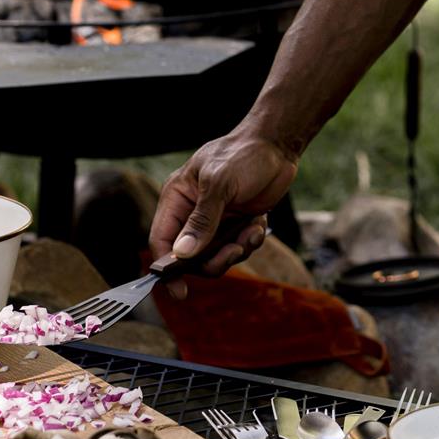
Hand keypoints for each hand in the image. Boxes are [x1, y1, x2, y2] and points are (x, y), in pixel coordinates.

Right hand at [149, 126, 297, 298]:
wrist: (276, 147)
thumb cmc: (242, 155)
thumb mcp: (219, 184)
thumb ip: (202, 220)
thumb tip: (182, 255)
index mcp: (177, 198)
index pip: (161, 240)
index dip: (166, 267)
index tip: (180, 290)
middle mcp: (192, 213)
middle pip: (190, 257)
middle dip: (212, 260)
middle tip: (233, 252)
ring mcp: (215, 220)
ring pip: (215, 257)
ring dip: (235, 251)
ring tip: (250, 234)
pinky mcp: (236, 224)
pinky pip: (237, 248)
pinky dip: (249, 242)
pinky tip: (258, 225)